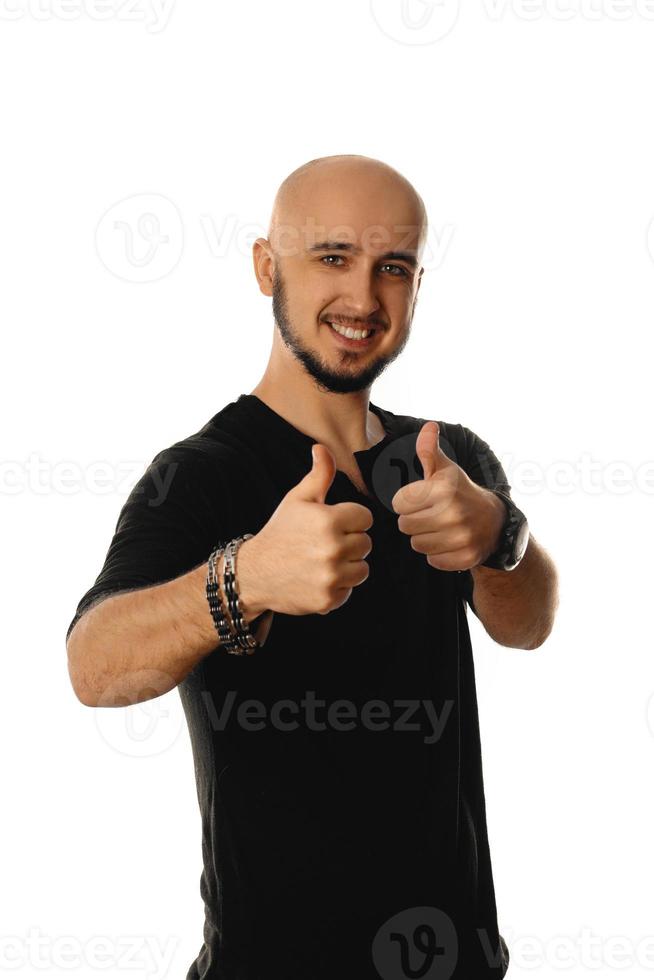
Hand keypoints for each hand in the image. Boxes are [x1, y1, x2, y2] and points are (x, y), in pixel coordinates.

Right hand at [243, 445, 373, 615]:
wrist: (254, 573)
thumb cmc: (280, 532)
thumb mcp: (297, 500)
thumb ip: (318, 475)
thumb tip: (322, 447)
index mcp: (328, 520)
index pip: (365, 518)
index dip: (350, 520)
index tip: (333, 524)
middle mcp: (332, 549)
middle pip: (366, 543)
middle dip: (350, 542)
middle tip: (324, 544)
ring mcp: (331, 576)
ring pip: (362, 569)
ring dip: (348, 566)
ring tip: (322, 561)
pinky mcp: (329, 599)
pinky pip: (350, 590)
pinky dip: (338, 587)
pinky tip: (317, 578)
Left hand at [391, 421, 505, 571]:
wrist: (494, 521)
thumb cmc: (460, 492)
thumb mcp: (446, 470)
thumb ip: (429, 451)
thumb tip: (429, 426)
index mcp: (444, 489)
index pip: (399, 503)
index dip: (406, 501)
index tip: (421, 499)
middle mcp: (454, 514)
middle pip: (405, 525)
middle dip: (413, 520)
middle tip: (429, 515)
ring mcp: (462, 538)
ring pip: (416, 544)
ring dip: (423, 537)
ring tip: (438, 528)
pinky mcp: (465, 558)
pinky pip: (432, 560)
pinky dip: (437, 554)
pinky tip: (448, 541)